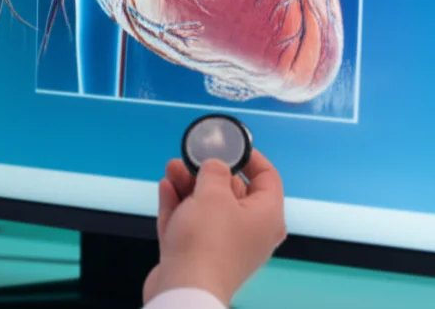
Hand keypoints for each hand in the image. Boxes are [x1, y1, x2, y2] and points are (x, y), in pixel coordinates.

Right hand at [143, 151, 286, 306]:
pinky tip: (166, 187)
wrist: (185, 288)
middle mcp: (251, 231)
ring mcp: (225, 244)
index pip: (268, 178)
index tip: (230, 146)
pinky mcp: (200, 254)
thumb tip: (215, 166)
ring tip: (171, 169)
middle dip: (208, 171)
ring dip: (189, 185)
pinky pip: (192, 222)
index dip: (251, 157)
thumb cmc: (208, 240)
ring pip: (208, 206)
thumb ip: (214, 171)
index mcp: (266, 216)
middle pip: (233, 191)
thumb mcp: (213, 193)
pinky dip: (180, 204)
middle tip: (190, 157)